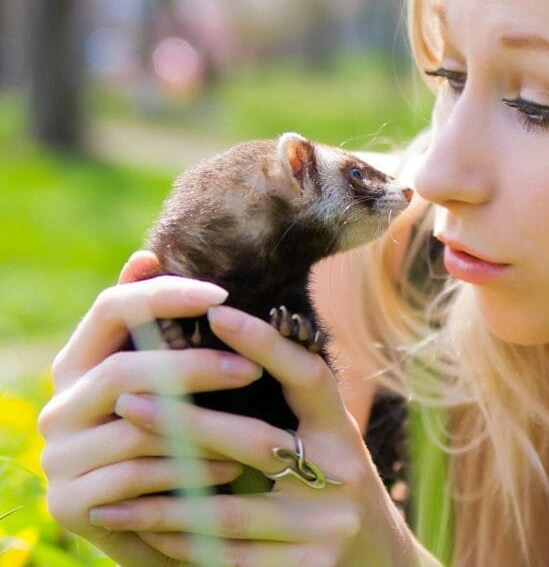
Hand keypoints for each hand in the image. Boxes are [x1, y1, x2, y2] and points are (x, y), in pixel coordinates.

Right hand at [38, 251, 258, 564]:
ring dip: (203, 427)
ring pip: (136, 429)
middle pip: (123, 370)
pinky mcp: (72, 504)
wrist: (168, 524)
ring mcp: (60, 457)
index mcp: (80, 364)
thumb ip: (160, 331)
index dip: (163, 296)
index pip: (110, 309)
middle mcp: (59, 406)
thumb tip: (145, 256)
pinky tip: (231, 470)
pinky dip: (191, 471)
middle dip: (194, 367)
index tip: (222, 295)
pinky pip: (138, 477)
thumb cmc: (176, 438)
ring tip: (256, 429)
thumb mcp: (172, 383)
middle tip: (251, 369)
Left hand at [97, 304, 422, 565]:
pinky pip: (227, 557)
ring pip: (227, 510)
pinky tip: (143, 529)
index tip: (217, 313)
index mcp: (344, 433)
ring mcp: (325, 527)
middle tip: (127, 400)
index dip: (267, 344)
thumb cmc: (334, 489)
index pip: (310, 377)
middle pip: (255, 441)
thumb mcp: (328, 442)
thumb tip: (224, 342)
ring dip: (163, 497)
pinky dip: (180, 540)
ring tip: (112, 487)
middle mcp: (342, 474)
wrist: (376, 564)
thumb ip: (289, 406)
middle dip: (184, 422)